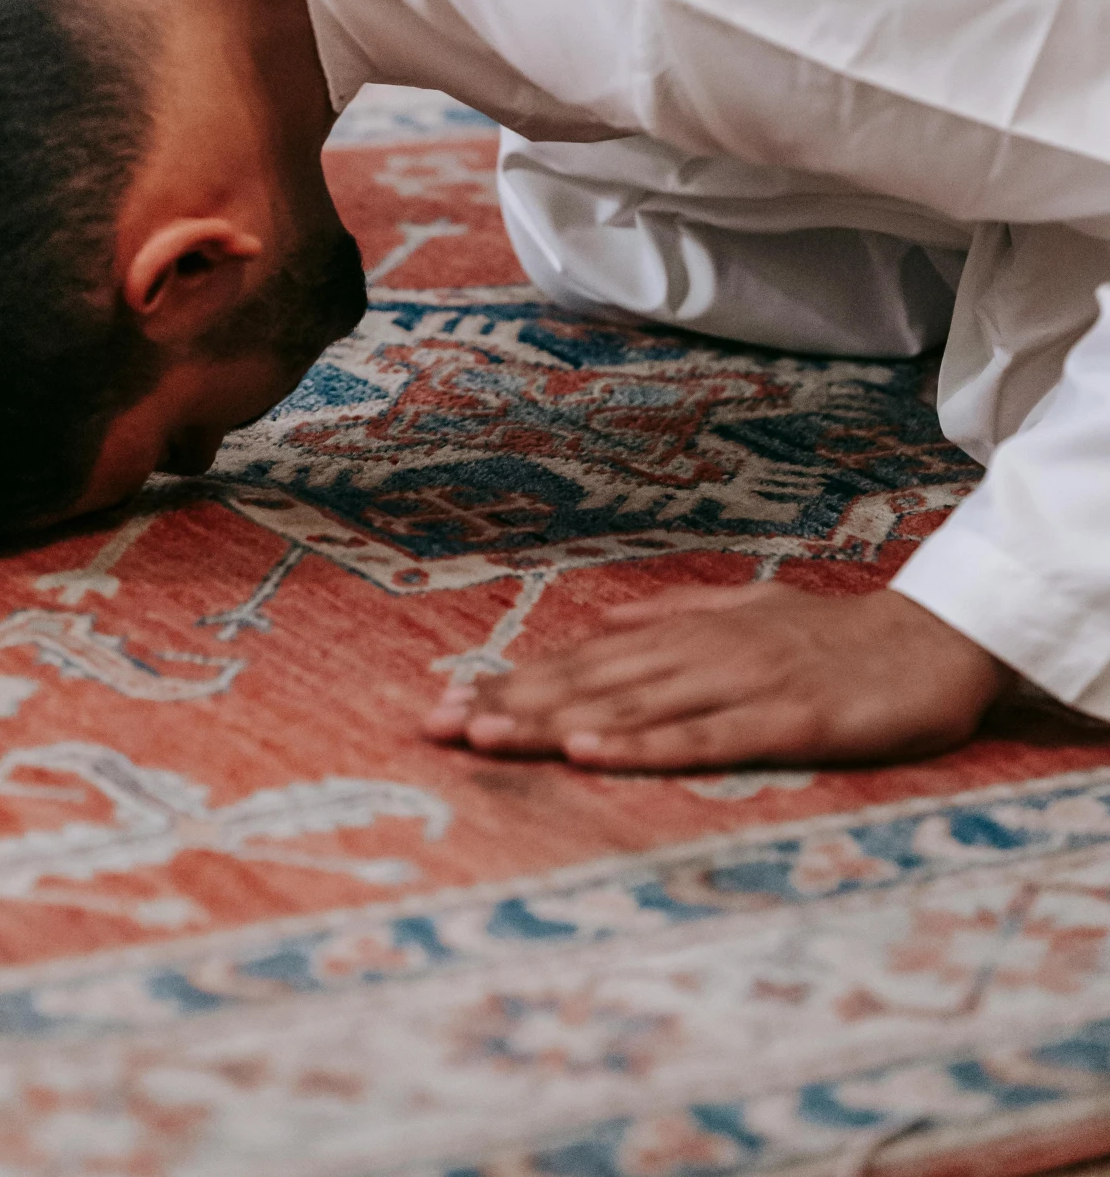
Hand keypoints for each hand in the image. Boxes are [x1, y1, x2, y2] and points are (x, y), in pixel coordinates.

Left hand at [423, 582, 1006, 770]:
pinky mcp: (783, 721)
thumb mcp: (743, 612)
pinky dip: (641, 747)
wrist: (932, 639)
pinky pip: (701, 738)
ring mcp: (738, 684)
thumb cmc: (835, 635)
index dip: (512, 682)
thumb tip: (600, 622)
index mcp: (686, 633)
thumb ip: (670, 617)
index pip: (582, 662)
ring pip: (629, 707)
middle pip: (588, 684)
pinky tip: (589, 754)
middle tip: (435, 729)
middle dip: (508, 707)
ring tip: (485, 739)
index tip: (447, 703)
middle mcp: (699, 653)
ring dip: (551, 724)